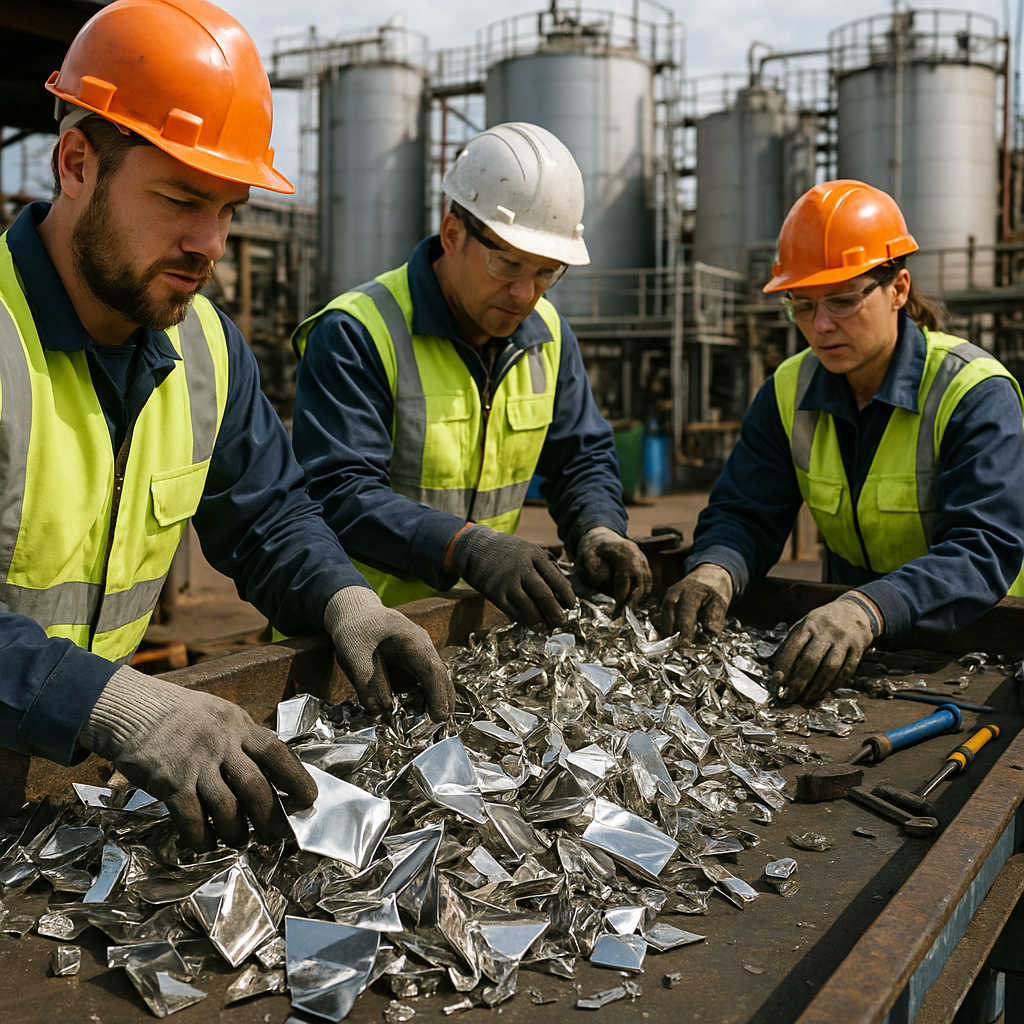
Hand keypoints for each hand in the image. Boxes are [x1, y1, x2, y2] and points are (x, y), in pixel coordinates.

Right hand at [78, 667, 317, 851]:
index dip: (297, 778)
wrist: (131, 709)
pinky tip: (206, 843)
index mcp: (239, 725)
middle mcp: (221, 744)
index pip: (277, 752)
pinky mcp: (169, 782)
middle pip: (256, 788)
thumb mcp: (220, 714)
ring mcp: (195, 763)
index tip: (309, 798)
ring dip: (238, 833)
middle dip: (270, 818)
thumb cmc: (180, 715)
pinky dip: (203, 837)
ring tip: (240, 841)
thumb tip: (273, 770)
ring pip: (228, 809)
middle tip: (276, 835)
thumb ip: (244, 739)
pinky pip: (193, 819)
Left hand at [326, 586, 452, 721]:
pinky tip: (422, 714)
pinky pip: (425, 682)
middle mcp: (423, 647)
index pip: (431, 670)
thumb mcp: (352, 654)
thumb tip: (378, 710)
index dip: (437, 694)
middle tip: (442, 725)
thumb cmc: (355, 631)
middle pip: (440, 676)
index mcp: (412, 640)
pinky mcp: (414, 665)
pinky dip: (426, 698)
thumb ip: (366, 681)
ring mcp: (420, 655)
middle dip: (443, 700)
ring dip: (437, 700)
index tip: (439, 717)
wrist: (356, 614)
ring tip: (435, 724)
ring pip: (436, 680)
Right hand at [451, 524, 575, 625]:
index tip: (571, 605)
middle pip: (544, 594)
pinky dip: (522, 619)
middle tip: (561, 622)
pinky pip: (512, 611)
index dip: (566, 594)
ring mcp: (506, 581)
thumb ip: (545, 564)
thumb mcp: (528, 548)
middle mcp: (521, 567)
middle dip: (555, 612)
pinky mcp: (494, 593)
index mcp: (534, 555)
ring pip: (528, 607)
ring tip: (544, 626)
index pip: (556, 578)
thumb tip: (564, 586)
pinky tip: (528, 621)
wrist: (475, 548)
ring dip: (539, 620)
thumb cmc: (506, 551)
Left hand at [575, 527, 651, 614]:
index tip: (617, 612)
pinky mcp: (645, 568)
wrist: (602, 538)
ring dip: (636, 603)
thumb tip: (607, 587)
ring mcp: (644, 562)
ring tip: (624, 616)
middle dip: (631, 604)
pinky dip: (640, 597)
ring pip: (645, 587)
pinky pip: (647, 586)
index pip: (625, 578)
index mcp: (623, 552)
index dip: (622, 596)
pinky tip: (630, 607)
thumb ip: (594, 570)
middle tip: (621, 620)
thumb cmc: (593, 550)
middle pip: (639, 584)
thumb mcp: (586, 556)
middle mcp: (637, 556)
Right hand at [659, 563, 733, 641]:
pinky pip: (660, 620)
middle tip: (681, 650)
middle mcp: (674, 594)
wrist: (706, 576)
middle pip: (669, 618)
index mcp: (691, 592)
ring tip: (678, 646)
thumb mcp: (721, 602)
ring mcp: (666, 598)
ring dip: (669, 635)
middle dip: (674, 636)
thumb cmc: (714, 591)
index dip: (685, 631)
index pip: (685, 614)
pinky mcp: (663, 603)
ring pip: (662, 620)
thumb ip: (715, 619)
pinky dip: (666, 630)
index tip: (686, 645)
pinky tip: (674, 639)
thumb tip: (708, 636)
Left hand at [772, 592, 882, 702]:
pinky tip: (825, 691)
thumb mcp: (805, 625)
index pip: (794, 646)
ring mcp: (844, 641)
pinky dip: (835, 683)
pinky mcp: (858, 649)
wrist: (855, 611)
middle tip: (790, 696)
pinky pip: (847, 670)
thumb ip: (792, 644)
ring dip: (817, 687)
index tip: (777, 681)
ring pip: (830, 668)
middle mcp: (826, 632)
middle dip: (799, 681)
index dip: (784, 665)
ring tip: (807, 698)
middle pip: (811, 660)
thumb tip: (779, 672)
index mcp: (809, 624)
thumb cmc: (822, 623)